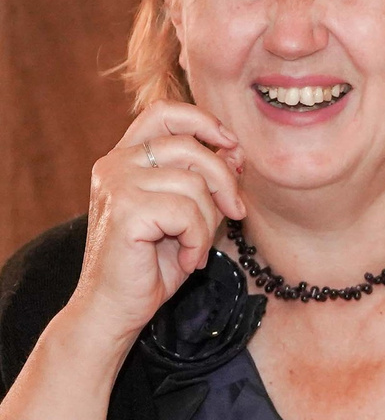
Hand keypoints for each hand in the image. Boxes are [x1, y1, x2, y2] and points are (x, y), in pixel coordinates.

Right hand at [65, 104, 247, 351]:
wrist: (116, 307)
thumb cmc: (152, 264)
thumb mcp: (188, 215)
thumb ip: (205, 183)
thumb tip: (235, 153)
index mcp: (126, 158)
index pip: (164, 112)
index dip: (205, 122)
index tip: (233, 148)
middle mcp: (115, 164)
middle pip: (191, 147)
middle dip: (225, 182)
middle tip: (234, 214)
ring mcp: (116, 184)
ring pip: (194, 183)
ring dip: (208, 222)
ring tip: (194, 248)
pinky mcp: (124, 210)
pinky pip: (186, 212)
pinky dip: (197, 240)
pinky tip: (186, 260)